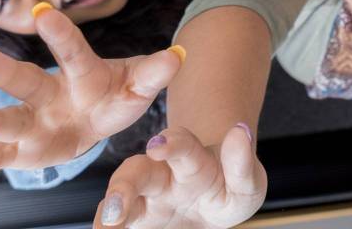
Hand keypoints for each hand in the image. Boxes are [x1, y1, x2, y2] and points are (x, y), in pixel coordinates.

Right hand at [0, 3, 183, 186]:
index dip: (61, 34)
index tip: (41, 12)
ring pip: (4, 119)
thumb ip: (154, 72)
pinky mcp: (20, 150)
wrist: (97, 115)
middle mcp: (49, 94)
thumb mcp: (139, 87)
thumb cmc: (117, 95)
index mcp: (82, 75)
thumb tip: (179, 55)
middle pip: (25, 82)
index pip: (73, 52)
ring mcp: (31, 122)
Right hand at [94, 124, 265, 228]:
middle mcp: (161, 174)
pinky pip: (115, 222)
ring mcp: (145, 198)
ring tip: (105, 225)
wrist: (212, 204)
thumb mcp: (246, 181)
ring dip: (111, 207)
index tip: (157, 146)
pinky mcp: (136, 217)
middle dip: (124, 186)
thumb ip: (242, 163)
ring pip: (122, 195)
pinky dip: (105, 224)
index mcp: (191, 160)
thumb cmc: (228, 187)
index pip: (182, 145)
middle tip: (116, 206)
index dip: (170, 143)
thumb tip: (240, 131)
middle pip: (137, 171)